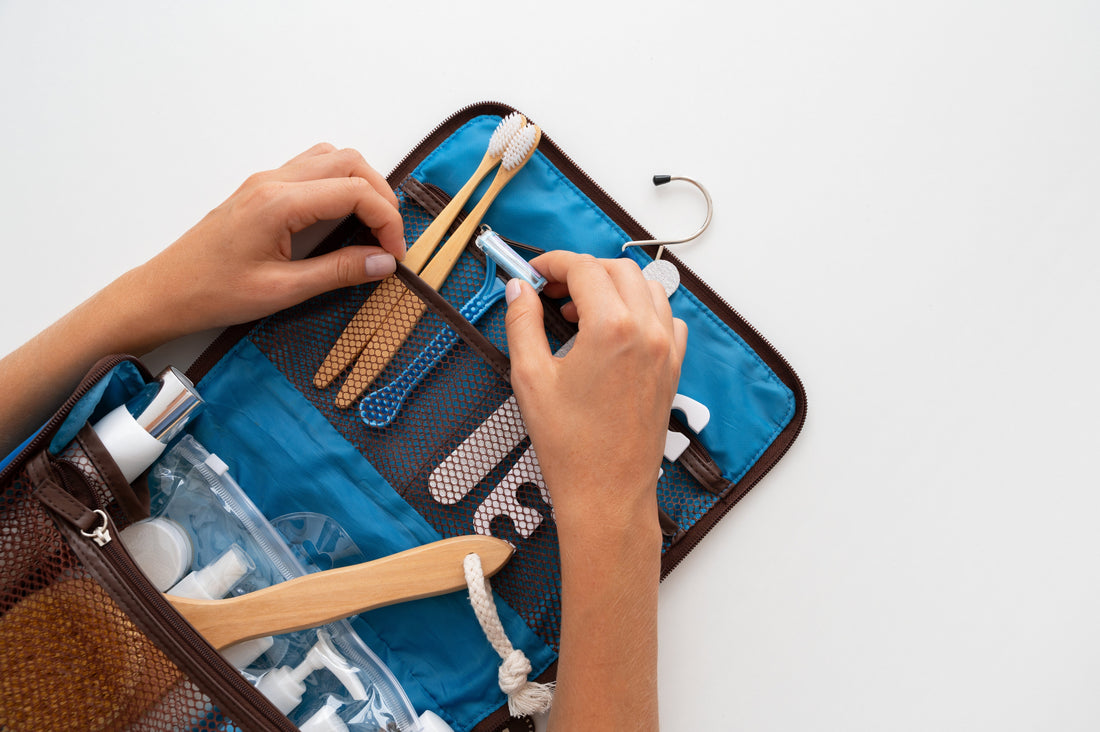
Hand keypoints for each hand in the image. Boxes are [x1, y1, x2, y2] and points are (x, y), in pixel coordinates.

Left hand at [0, 144, 403, 454]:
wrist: (165, 292)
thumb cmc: (215, 294)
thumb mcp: (283, 291)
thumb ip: (338, 272)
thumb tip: (385, 263)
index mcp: (279, 202)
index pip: (354, 191)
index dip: (387, 221)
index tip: (394, 256)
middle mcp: (274, 181)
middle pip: (350, 162)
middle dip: (381, 197)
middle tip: (389, 240)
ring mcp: (266, 180)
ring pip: (332, 158)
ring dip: (362, 185)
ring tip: (371, 226)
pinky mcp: (261, 188)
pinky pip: (312, 167)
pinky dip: (339, 183)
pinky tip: (342, 218)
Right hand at [504, 252, 687, 537]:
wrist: (607, 493)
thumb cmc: (571, 446)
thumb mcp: (530, 377)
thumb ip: (523, 323)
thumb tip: (519, 291)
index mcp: (613, 328)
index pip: (584, 269)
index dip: (553, 263)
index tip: (534, 272)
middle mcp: (647, 332)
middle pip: (617, 270)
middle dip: (582, 271)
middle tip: (550, 290)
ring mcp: (666, 349)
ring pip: (648, 288)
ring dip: (613, 286)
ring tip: (580, 310)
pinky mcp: (673, 368)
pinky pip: (667, 318)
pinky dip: (642, 310)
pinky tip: (615, 330)